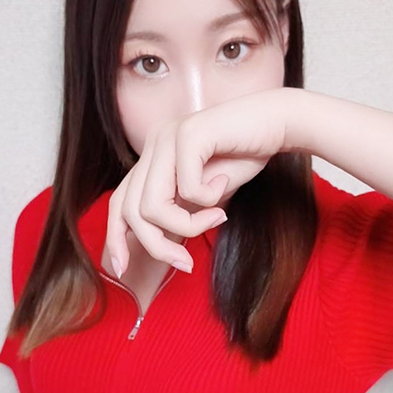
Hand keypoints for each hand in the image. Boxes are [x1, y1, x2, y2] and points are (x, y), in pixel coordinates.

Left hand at [106, 87, 295, 274]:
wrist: (278, 123)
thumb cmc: (245, 157)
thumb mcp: (205, 195)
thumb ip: (181, 212)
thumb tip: (159, 246)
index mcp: (153, 157)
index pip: (119, 202)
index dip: (115, 237)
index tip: (123, 268)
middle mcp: (154, 144)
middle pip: (131, 211)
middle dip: (157, 246)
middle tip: (186, 264)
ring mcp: (168, 136)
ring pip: (152, 205)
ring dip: (187, 225)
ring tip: (217, 216)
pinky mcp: (189, 133)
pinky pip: (187, 189)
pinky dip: (208, 199)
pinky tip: (224, 183)